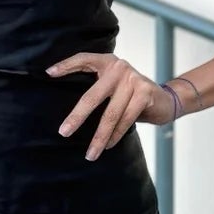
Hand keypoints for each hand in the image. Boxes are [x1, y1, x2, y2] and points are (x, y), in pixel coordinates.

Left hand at [45, 52, 173, 158]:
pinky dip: (115, 136)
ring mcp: (133, 80)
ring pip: (110, 114)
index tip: (48, 73)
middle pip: (92, 96)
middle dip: (77, 117)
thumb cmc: (131, 96)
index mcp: (108, 62)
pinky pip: (125, 120)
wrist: (166, 99)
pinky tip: (107, 146)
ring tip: (90, 153)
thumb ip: (97, 89)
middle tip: (64, 132)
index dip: (66, 65)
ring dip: (99, 137)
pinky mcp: (145, 94)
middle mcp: (119, 67)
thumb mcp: (113, 87)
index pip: (84, 59)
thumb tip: (70, 112)